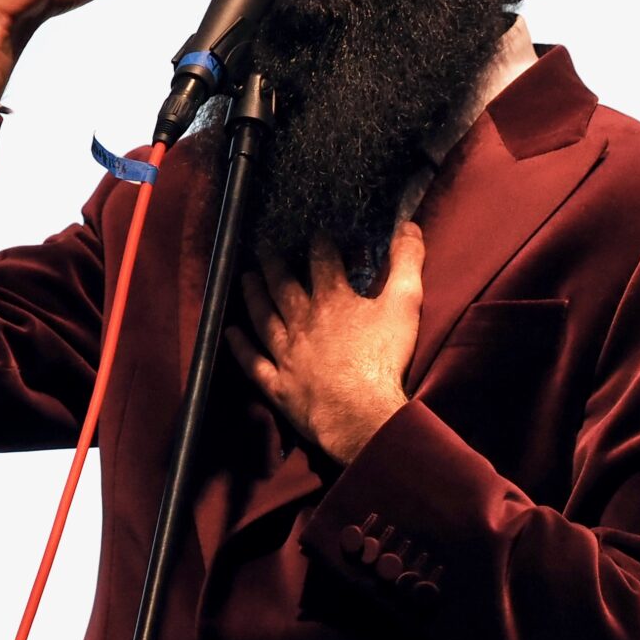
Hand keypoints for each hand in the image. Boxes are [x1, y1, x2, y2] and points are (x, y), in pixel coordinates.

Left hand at [225, 224, 422, 464]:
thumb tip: (409, 225)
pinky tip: (230, 332)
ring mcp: (286, 353)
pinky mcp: (278, 383)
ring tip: (246, 279)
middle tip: (264, 249)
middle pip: (283, 286)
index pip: (322, 262)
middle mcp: (302, 321)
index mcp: (332, 300)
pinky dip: (240, 346)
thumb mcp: (404, 304)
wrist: (359, 413)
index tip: (316, 233)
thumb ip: (406, 263)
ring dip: (254, 296)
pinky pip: (253, 362)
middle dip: (274, 264)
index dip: (320, 244)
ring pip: (264, 317)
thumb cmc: (383, 359)